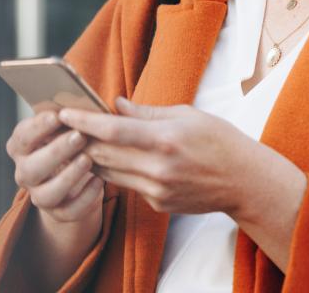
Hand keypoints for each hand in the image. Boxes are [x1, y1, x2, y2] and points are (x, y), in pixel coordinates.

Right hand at [5, 110, 103, 223]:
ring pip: (45, 195)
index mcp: (23, 147)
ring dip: (68, 177)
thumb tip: (93, 101)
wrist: (78, 177)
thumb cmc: (74, 140)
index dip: (37, 127)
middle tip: (79, 137)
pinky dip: (85, 198)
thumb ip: (75, 115)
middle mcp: (25, 173)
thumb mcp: (72, 125)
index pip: (21, 137)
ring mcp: (40, 195)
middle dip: (55, 152)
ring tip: (88, 160)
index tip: (56, 115)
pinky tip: (100, 181)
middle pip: (30, 169)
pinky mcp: (60, 213)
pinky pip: (69, 212)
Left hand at [57, 98, 255, 216]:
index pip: (112, 130)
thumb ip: (147, 113)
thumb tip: (116, 104)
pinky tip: (119, 159)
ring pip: (109, 172)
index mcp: (165, 139)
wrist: (243, 181)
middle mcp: (157, 168)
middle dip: (82, 139)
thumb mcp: (187, 115)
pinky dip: (119, 171)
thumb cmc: (220, 141)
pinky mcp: (157, 204)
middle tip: (65, 125)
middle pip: (104, 153)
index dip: (84, 121)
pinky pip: (128, 185)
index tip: (64, 112)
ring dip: (94, 157)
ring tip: (82, 142)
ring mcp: (156, 190)